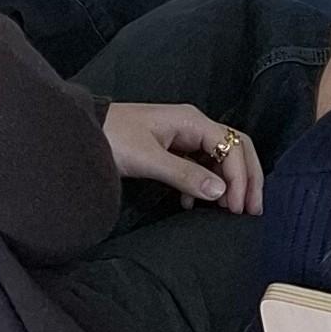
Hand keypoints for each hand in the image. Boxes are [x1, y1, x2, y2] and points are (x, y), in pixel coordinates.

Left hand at [104, 102, 261, 210]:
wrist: (78, 132)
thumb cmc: (112, 139)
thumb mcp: (148, 159)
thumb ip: (185, 175)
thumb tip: (221, 193)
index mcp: (193, 122)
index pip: (233, 148)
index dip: (240, 178)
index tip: (237, 207)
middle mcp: (194, 126)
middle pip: (236, 149)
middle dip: (247, 179)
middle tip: (252, 209)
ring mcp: (183, 136)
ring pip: (220, 159)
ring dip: (228, 183)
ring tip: (229, 210)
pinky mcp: (171, 148)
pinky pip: (201, 165)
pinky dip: (204, 185)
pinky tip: (194, 203)